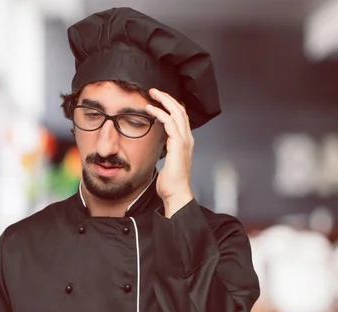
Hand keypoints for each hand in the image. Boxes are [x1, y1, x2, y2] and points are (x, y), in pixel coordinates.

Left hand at [146, 88, 193, 217]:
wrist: (176, 194)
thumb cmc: (171, 183)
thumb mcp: (168, 163)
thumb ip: (166, 152)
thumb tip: (159, 148)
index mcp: (185, 143)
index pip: (181, 118)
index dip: (171, 106)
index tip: (159, 100)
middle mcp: (187, 139)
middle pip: (181, 111)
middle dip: (168, 98)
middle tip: (154, 91)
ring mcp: (184, 141)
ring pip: (176, 113)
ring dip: (163, 101)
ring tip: (152, 94)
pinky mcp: (178, 144)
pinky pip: (169, 123)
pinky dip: (159, 113)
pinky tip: (150, 109)